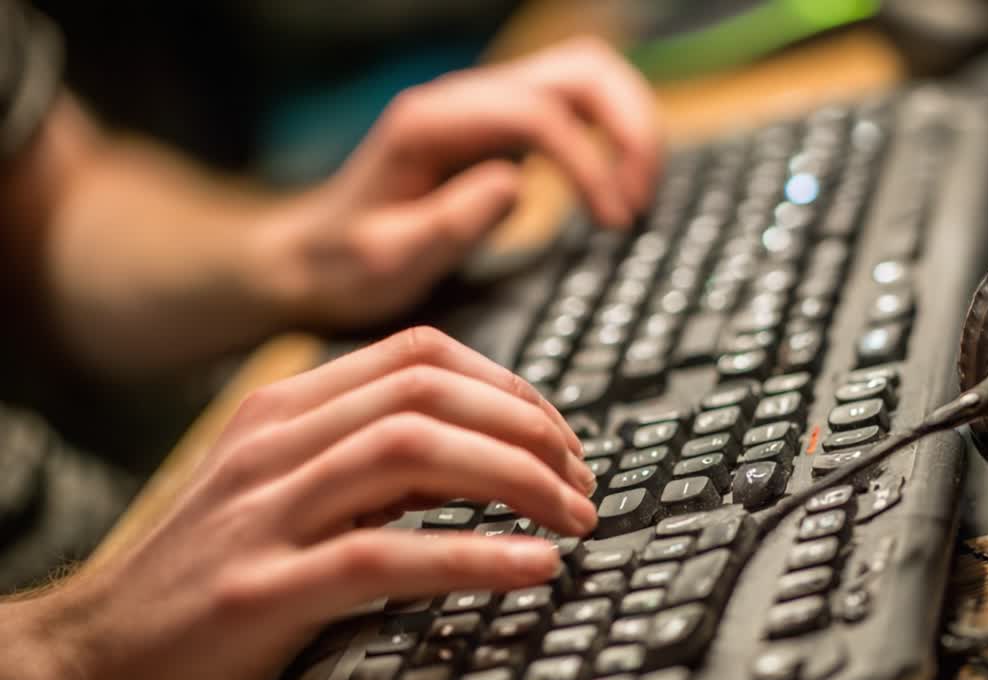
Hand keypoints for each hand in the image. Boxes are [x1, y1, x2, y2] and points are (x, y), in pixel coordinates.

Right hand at [8, 328, 595, 679]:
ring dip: (516, 479)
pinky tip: (532, 567)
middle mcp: (276, 443)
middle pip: (429, 392)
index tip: (559, 434)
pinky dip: (474, 556)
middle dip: (528, 428)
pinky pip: (385, 555)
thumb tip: (483, 452)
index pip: (421, 355)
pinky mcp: (260, 589)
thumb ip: (370, 458)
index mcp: (286, 408)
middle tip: (582, 479)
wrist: (96, 651)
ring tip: (574, 517)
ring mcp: (264, 512)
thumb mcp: (285, 487)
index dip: (509, 386)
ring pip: (414, 452)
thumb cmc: (209, 569)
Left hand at [259, 36, 661, 328]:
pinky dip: (613, 139)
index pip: (538, 113)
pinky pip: (577, 108)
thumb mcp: (386, 260)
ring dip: (629, 127)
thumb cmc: (344, 266)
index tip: (614, 221)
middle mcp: (466, 101)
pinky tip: (615, 191)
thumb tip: (516, 183)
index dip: (589, 162)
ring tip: (637, 196)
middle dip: (628, 127)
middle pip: (580, 70)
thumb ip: (448, 222)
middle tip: (640, 200)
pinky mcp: (504, 131)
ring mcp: (487, 110)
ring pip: (588, 77)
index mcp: (433, 124)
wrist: (313, 260)